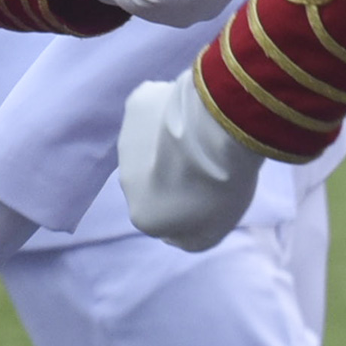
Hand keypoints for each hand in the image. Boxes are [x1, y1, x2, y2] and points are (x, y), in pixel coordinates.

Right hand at [117, 77, 262, 251]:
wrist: (217, 134)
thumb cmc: (221, 185)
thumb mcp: (213, 230)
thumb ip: (189, 238)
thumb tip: (173, 236)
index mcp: (142, 216)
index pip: (164, 212)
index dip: (190, 199)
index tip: (211, 188)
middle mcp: (124, 181)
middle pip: (154, 177)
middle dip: (176, 169)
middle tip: (212, 160)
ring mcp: (126, 142)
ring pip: (152, 143)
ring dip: (172, 140)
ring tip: (207, 134)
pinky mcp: (135, 106)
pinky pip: (154, 110)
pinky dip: (171, 110)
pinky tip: (196, 109)